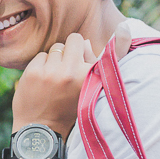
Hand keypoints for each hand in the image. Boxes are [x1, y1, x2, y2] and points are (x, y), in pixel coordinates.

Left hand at [11, 24, 132, 134]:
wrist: (40, 130)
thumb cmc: (66, 109)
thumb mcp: (87, 91)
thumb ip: (90, 65)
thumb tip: (85, 41)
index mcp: (91, 79)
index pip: (110, 55)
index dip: (122, 40)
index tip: (124, 28)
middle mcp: (74, 73)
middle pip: (75, 39)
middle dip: (72, 48)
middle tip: (68, 67)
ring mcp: (53, 72)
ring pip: (57, 47)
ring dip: (56, 58)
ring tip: (55, 78)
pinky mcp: (34, 71)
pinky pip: (41, 55)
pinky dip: (41, 65)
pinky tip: (42, 81)